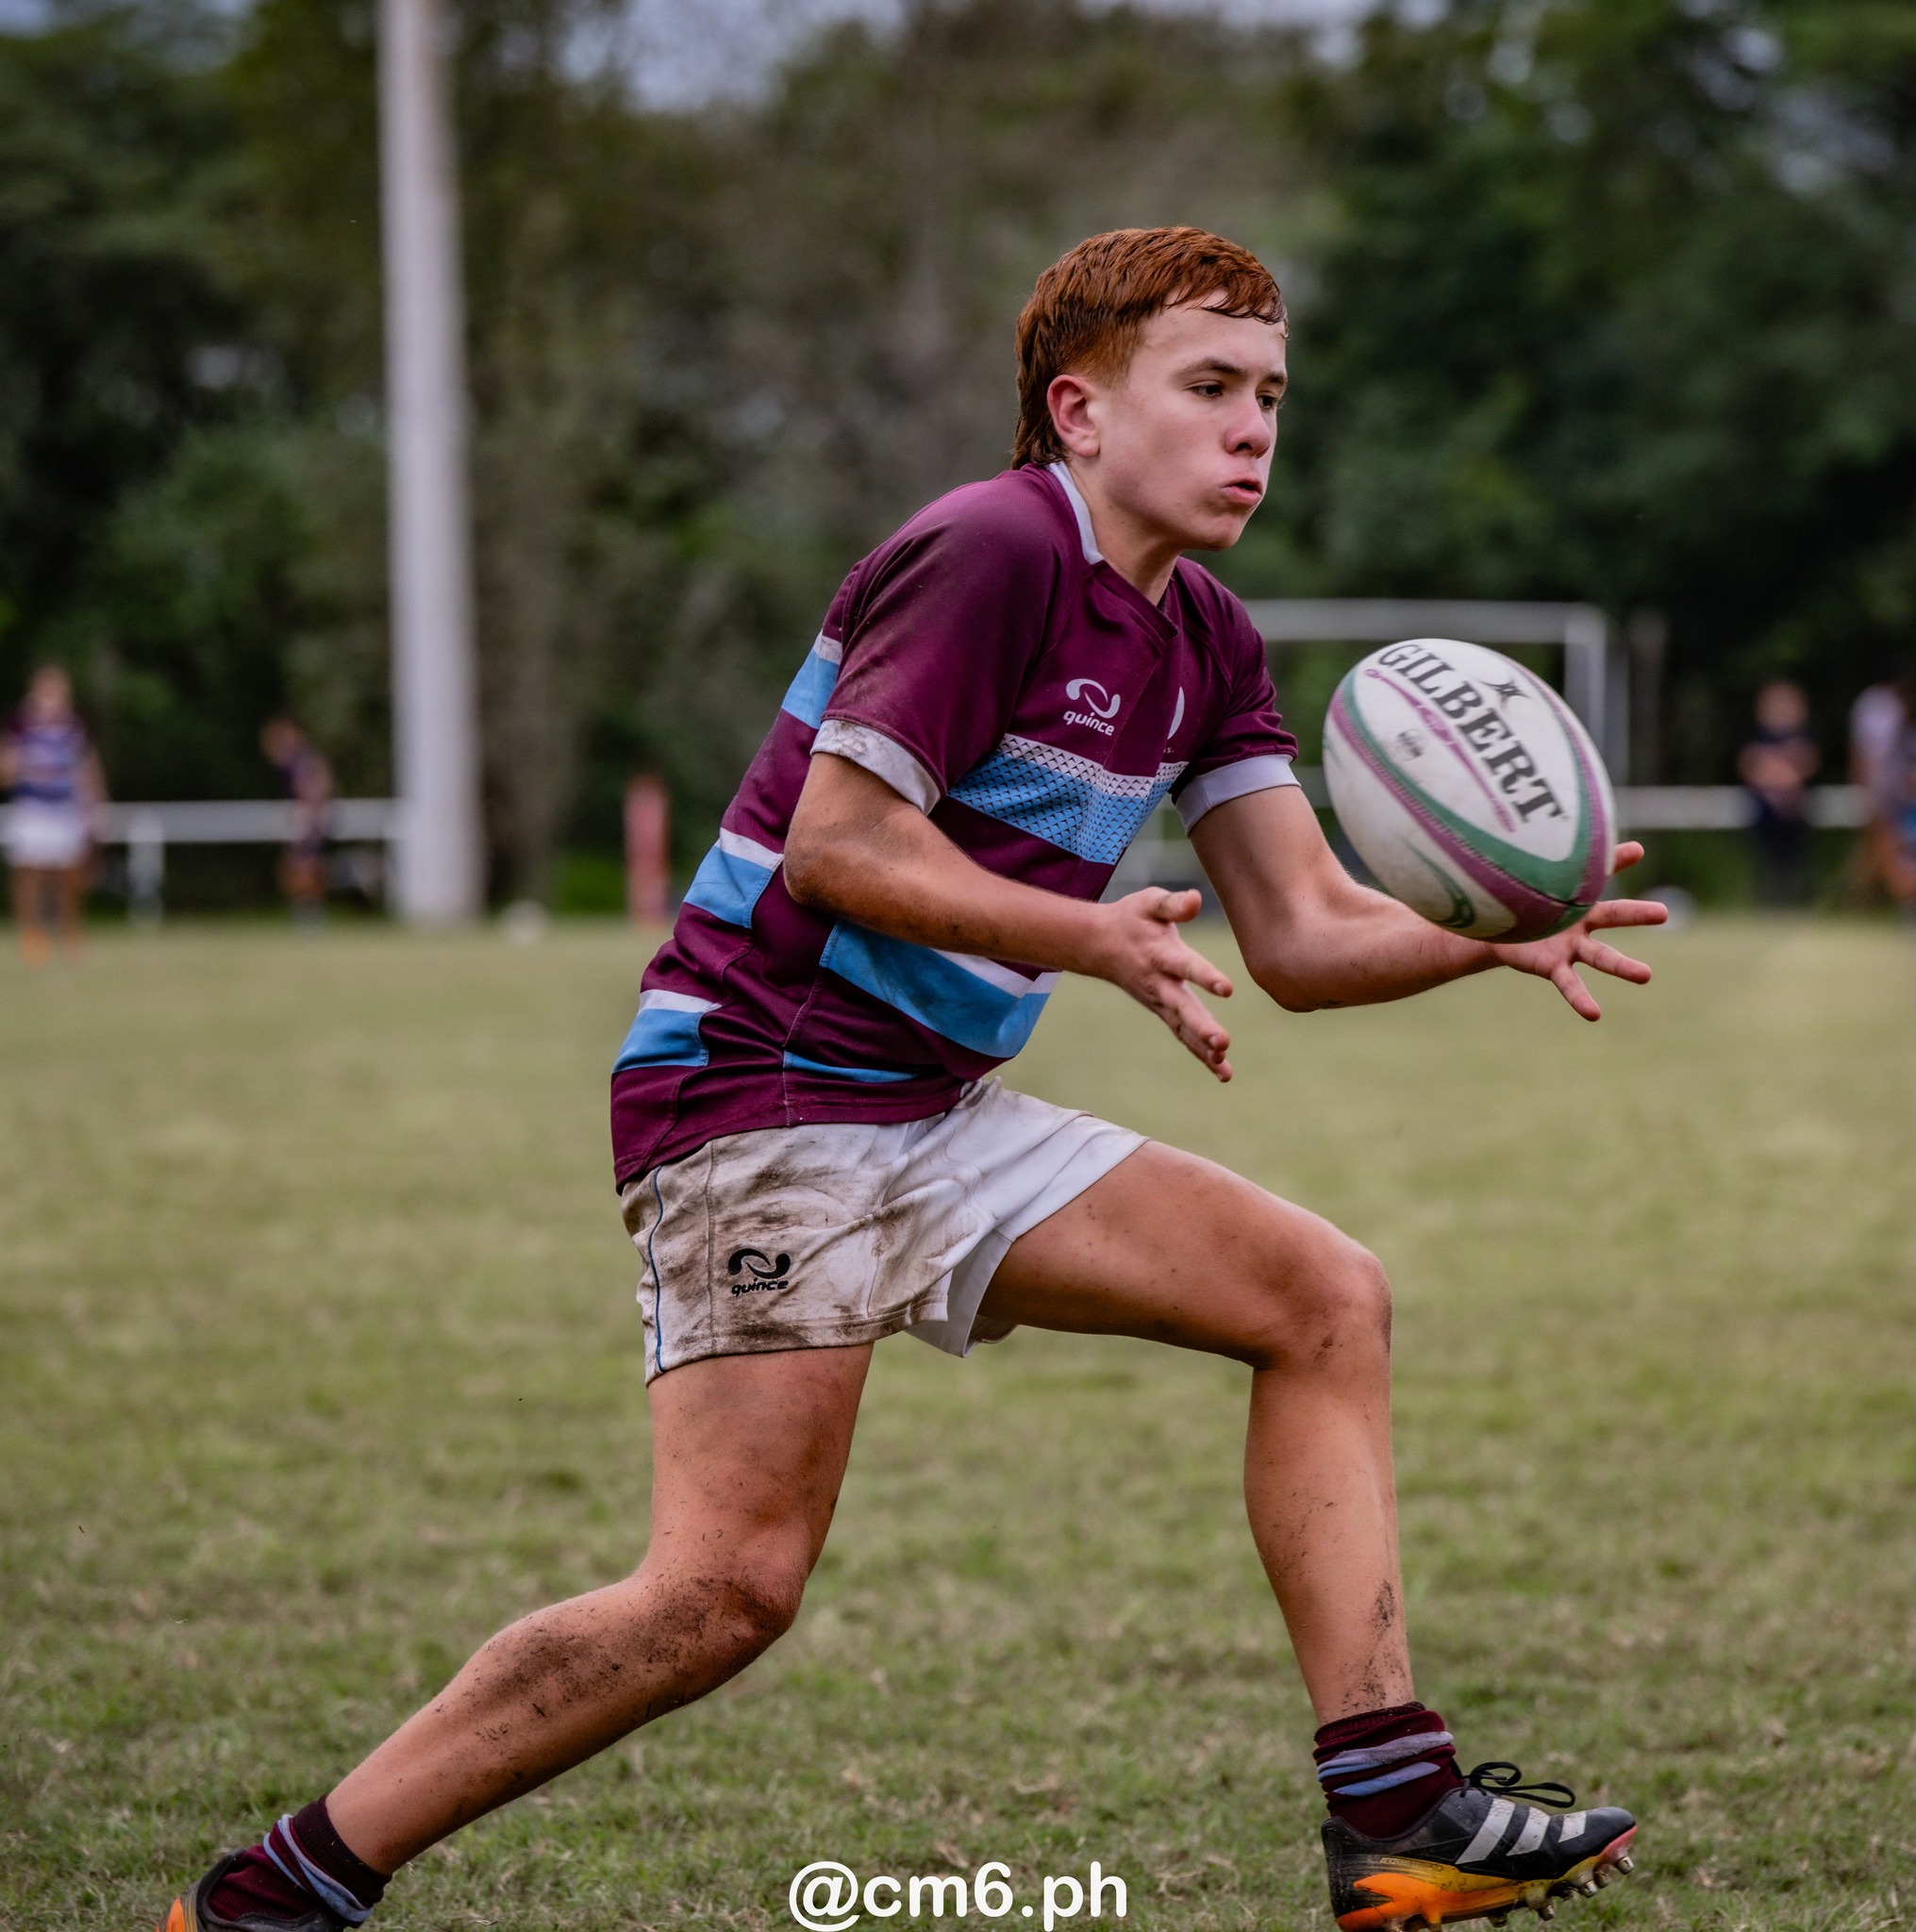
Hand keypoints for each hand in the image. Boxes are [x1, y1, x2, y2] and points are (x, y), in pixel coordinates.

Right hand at [1089, 888, 1235, 1078]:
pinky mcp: (1163, 1011)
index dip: (1205, 976)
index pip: (1186, 966)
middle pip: (1182, 1008)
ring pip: (1182, 1029)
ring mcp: (1159, 1001)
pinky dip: (1200, 1054)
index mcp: (1161, 954)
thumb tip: (1195, 899)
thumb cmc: (1131, 918)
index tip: (1226, 989)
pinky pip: (1182, 1036)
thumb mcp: (1149, 902)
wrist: (1098, 943)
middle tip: (1222, 1043)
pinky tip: (1223, 1071)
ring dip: (1202, 1048)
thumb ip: (1173, 903)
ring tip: (1224, 1067)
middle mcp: (1160, 983)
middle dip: (1201, 1026)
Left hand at [1490, 841, 1666, 1020]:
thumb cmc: (1528, 907)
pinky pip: (1570, 984)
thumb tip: (1585, 835)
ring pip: (1600, 956)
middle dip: (1638, 913)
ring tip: (1646, 975)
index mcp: (1582, 902)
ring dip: (1623, 966)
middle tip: (1665, 912)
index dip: (1617, 861)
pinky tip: (1594, 1013)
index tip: (1637, 851)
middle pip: (1614, 916)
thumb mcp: (1545, 887)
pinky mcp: (1552, 967)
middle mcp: (1582, 926)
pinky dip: (1581, 999)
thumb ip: (1565, 869)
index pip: (1601, 873)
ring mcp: (1569, 948)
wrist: (1496, 935)